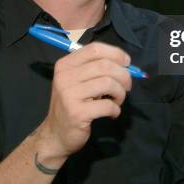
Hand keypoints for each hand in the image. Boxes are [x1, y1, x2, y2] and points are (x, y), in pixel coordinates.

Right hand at [36, 42, 131, 164]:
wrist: (56, 134)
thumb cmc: (71, 104)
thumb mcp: (77, 81)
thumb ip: (95, 69)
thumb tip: (124, 63)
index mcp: (65, 65)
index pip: (95, 48)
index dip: (115, 53)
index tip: (126, 63)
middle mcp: (65, 77)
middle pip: (104, 65)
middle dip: (123, 75)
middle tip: (127, 86)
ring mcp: (69, 95)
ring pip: (108, 83)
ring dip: (120, 93)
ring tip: (118, 100)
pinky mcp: (77, 113)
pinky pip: (107, 105)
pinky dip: (116, 109)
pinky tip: (112, 113)